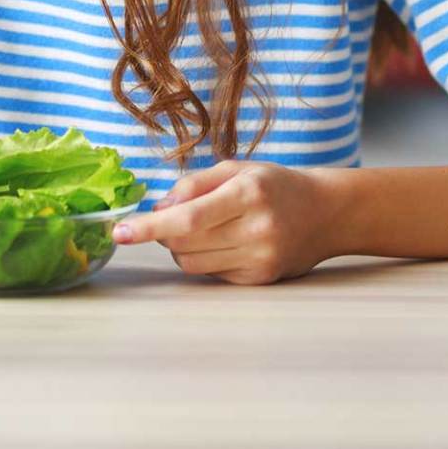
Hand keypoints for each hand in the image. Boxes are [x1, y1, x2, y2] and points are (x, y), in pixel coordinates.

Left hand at [111, 160, 353, 285]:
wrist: (327, 213)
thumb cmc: (276, 185)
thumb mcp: (236, 169)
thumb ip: (193, 184)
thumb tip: (158, 208)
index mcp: (248, 194)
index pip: (187, 218)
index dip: (149, 227)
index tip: (120, 232)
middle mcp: (256, 229)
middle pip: (184, 243)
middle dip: (164, 232)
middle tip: (172, 217)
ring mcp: (260, 259)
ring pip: (193, 264)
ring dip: (181, 247)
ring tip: (203, 228)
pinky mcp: (261, 280)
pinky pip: (212, 274)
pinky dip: (206, 258)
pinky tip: (225, 242)